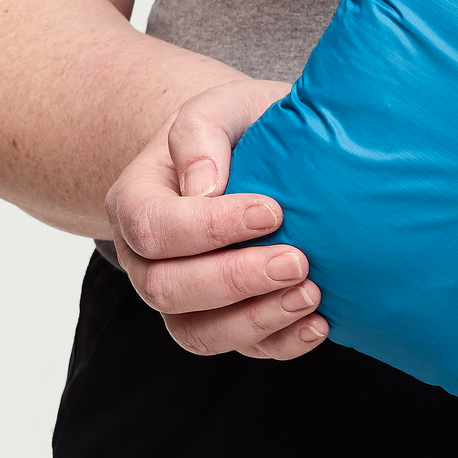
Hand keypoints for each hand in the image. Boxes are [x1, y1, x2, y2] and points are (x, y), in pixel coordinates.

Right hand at [105, 79, 328, 358]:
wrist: (253, 151)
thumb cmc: (236, 126)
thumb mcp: (220, 107)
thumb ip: (202, 132)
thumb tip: (204, 186)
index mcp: (137, 202)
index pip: (154, 227)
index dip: (210, 228)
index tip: (273, 210)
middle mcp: (148, 259)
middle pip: (168, 289)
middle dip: (237, 280)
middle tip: (298, 260)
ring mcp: (184, 297)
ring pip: (198, 334)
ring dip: (258, 320)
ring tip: (312, 295)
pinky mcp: (225, 320)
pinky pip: (242, 349)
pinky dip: (281, 344)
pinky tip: (320, 324)